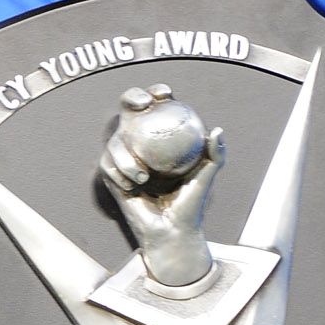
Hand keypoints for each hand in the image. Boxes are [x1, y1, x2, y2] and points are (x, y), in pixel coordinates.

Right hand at [100, 89, 223, 286]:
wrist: (170, 231)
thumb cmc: (190, 204)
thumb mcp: (206, 177)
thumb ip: (215, 155)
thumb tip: (216, 130)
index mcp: (160, 138)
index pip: (157, 108)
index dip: (157, 93)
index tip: (165, 95)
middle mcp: (139, 143)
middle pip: (129, 110)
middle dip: (131, 97)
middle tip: (142, 105)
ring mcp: (122, 157)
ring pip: (114, 142)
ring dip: (126, 158)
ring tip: (143, 177)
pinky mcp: (110, 175)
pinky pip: (108, 166)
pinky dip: (121, 174)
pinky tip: (133, 186)